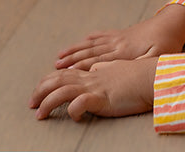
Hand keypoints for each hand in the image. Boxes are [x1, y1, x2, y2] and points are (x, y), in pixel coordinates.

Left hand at [30, 57, 157, 120]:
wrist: (153, 77)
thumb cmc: (139, 76)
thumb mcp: (118, 69)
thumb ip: (105, 68)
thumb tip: (97, 67)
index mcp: (95, 72)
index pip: (65, 73)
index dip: (49, 81)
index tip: (39, 91)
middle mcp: (92, 78)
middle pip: (58, 79)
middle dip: (41, 91)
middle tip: (31, 104)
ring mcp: (96, 87)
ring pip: (63, 91)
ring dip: (48, 103)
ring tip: (40, 115)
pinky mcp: (103, 98)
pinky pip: (80, 104)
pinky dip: (72, 111)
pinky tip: (73, 117)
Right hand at [54, 13, 184, 70]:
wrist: (173, 22)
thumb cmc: (168, 43)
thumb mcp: (159, 56)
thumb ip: (142, 64)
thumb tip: (128, 71)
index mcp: (125, 51)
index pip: (98, 60)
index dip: (80, 66)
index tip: (64, 72)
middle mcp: (118, 43)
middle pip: (90, 52)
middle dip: (72, 59)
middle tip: (55, 66)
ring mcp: (120, 37)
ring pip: (93, 44)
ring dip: (76, 49)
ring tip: (61, 55)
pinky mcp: (124, 33)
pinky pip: (104, 35)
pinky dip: (92, 38)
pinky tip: (84, 39)